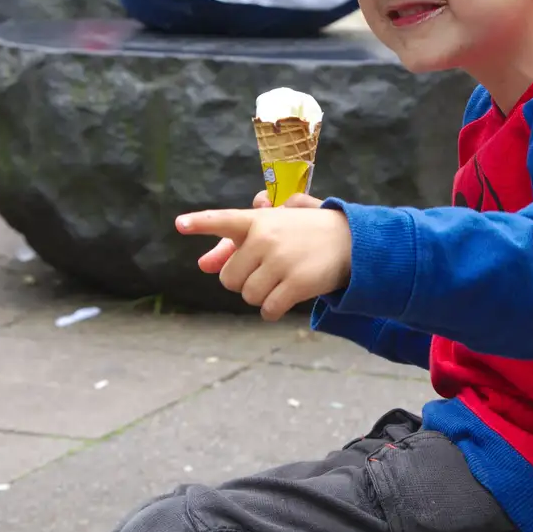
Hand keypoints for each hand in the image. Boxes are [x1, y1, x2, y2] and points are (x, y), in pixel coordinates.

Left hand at [176, 198, 349, 319]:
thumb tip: (204, 265)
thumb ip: (234, 245)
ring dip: (261, 296)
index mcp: (257, 221)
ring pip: (248, 296)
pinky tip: (283, 301)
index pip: (223, 220)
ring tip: (280, 282)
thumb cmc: (305, 234)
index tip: (179, 224)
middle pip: (229, 278)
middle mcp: (266, 238)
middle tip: (265, 272)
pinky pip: (269, 310)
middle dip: (243, 282)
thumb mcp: (273, 229)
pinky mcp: (297, 283)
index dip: (200, 223)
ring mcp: (281, 261)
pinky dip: (272, 311)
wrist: (353, 242)